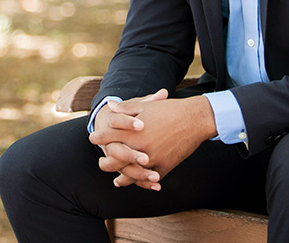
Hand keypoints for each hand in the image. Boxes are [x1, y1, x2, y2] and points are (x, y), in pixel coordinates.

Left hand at [90, 90, 216, 189]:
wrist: (195, 119)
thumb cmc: (169, 109)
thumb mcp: (146, 106)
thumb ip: (125, 108)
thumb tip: (109, 106)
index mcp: (134, 131)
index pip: (109, 137)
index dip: (98, 137)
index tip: (93, 138)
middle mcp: (141, 147)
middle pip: (115, 160)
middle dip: (105, 161)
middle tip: (101, 161)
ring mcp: (152, 159)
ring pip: (130, 174)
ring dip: (121, 176)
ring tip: (115, 179)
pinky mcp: (164, 167)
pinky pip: (149, 179)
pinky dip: (141, 182)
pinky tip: (137, 183)